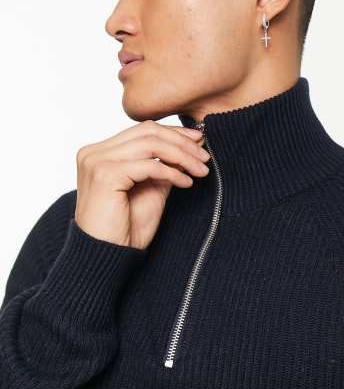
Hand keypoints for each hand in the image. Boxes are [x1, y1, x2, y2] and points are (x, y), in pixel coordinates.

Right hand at [74, 120, 209, 249]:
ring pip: (151, 144)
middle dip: (182, 142)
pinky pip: (149, 165)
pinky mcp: (105, 175)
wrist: (106, 257)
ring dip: (182, 156)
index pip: (143, 130)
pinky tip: (186, 183)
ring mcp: (97, 161)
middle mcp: (94, 152)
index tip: (198, 140)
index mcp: (100, 152)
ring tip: (201, 170)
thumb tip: (189, 146)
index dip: (174, 133)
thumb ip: (163, 166)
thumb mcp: (151, 189)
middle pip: (148, 131)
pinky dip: (172, 172)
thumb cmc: (125, 229)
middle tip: (205, 156)